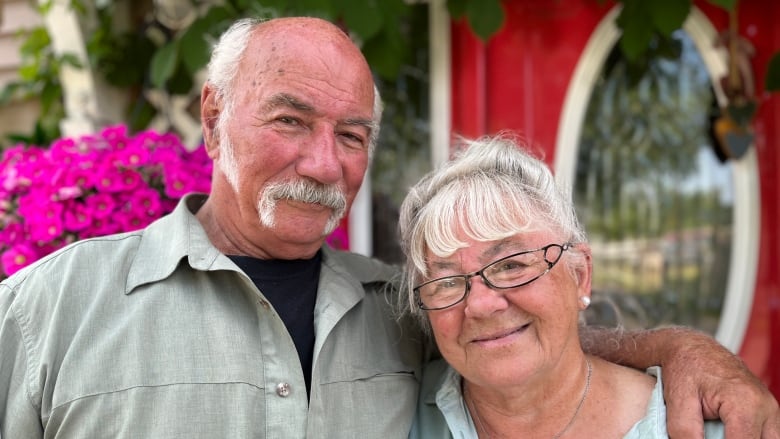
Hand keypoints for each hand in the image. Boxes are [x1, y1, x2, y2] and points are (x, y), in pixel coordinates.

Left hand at [660, 328, 779, 437]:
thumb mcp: (678, 402)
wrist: (692, 348)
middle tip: (709, 434)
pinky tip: (726, 432)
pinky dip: (747, 436)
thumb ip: (686, 433)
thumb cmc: (685, 369)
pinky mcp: (768, 412)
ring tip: (716, 433)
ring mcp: (771, 409)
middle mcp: (765, 406)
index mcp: (745, 402)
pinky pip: (766, 436)